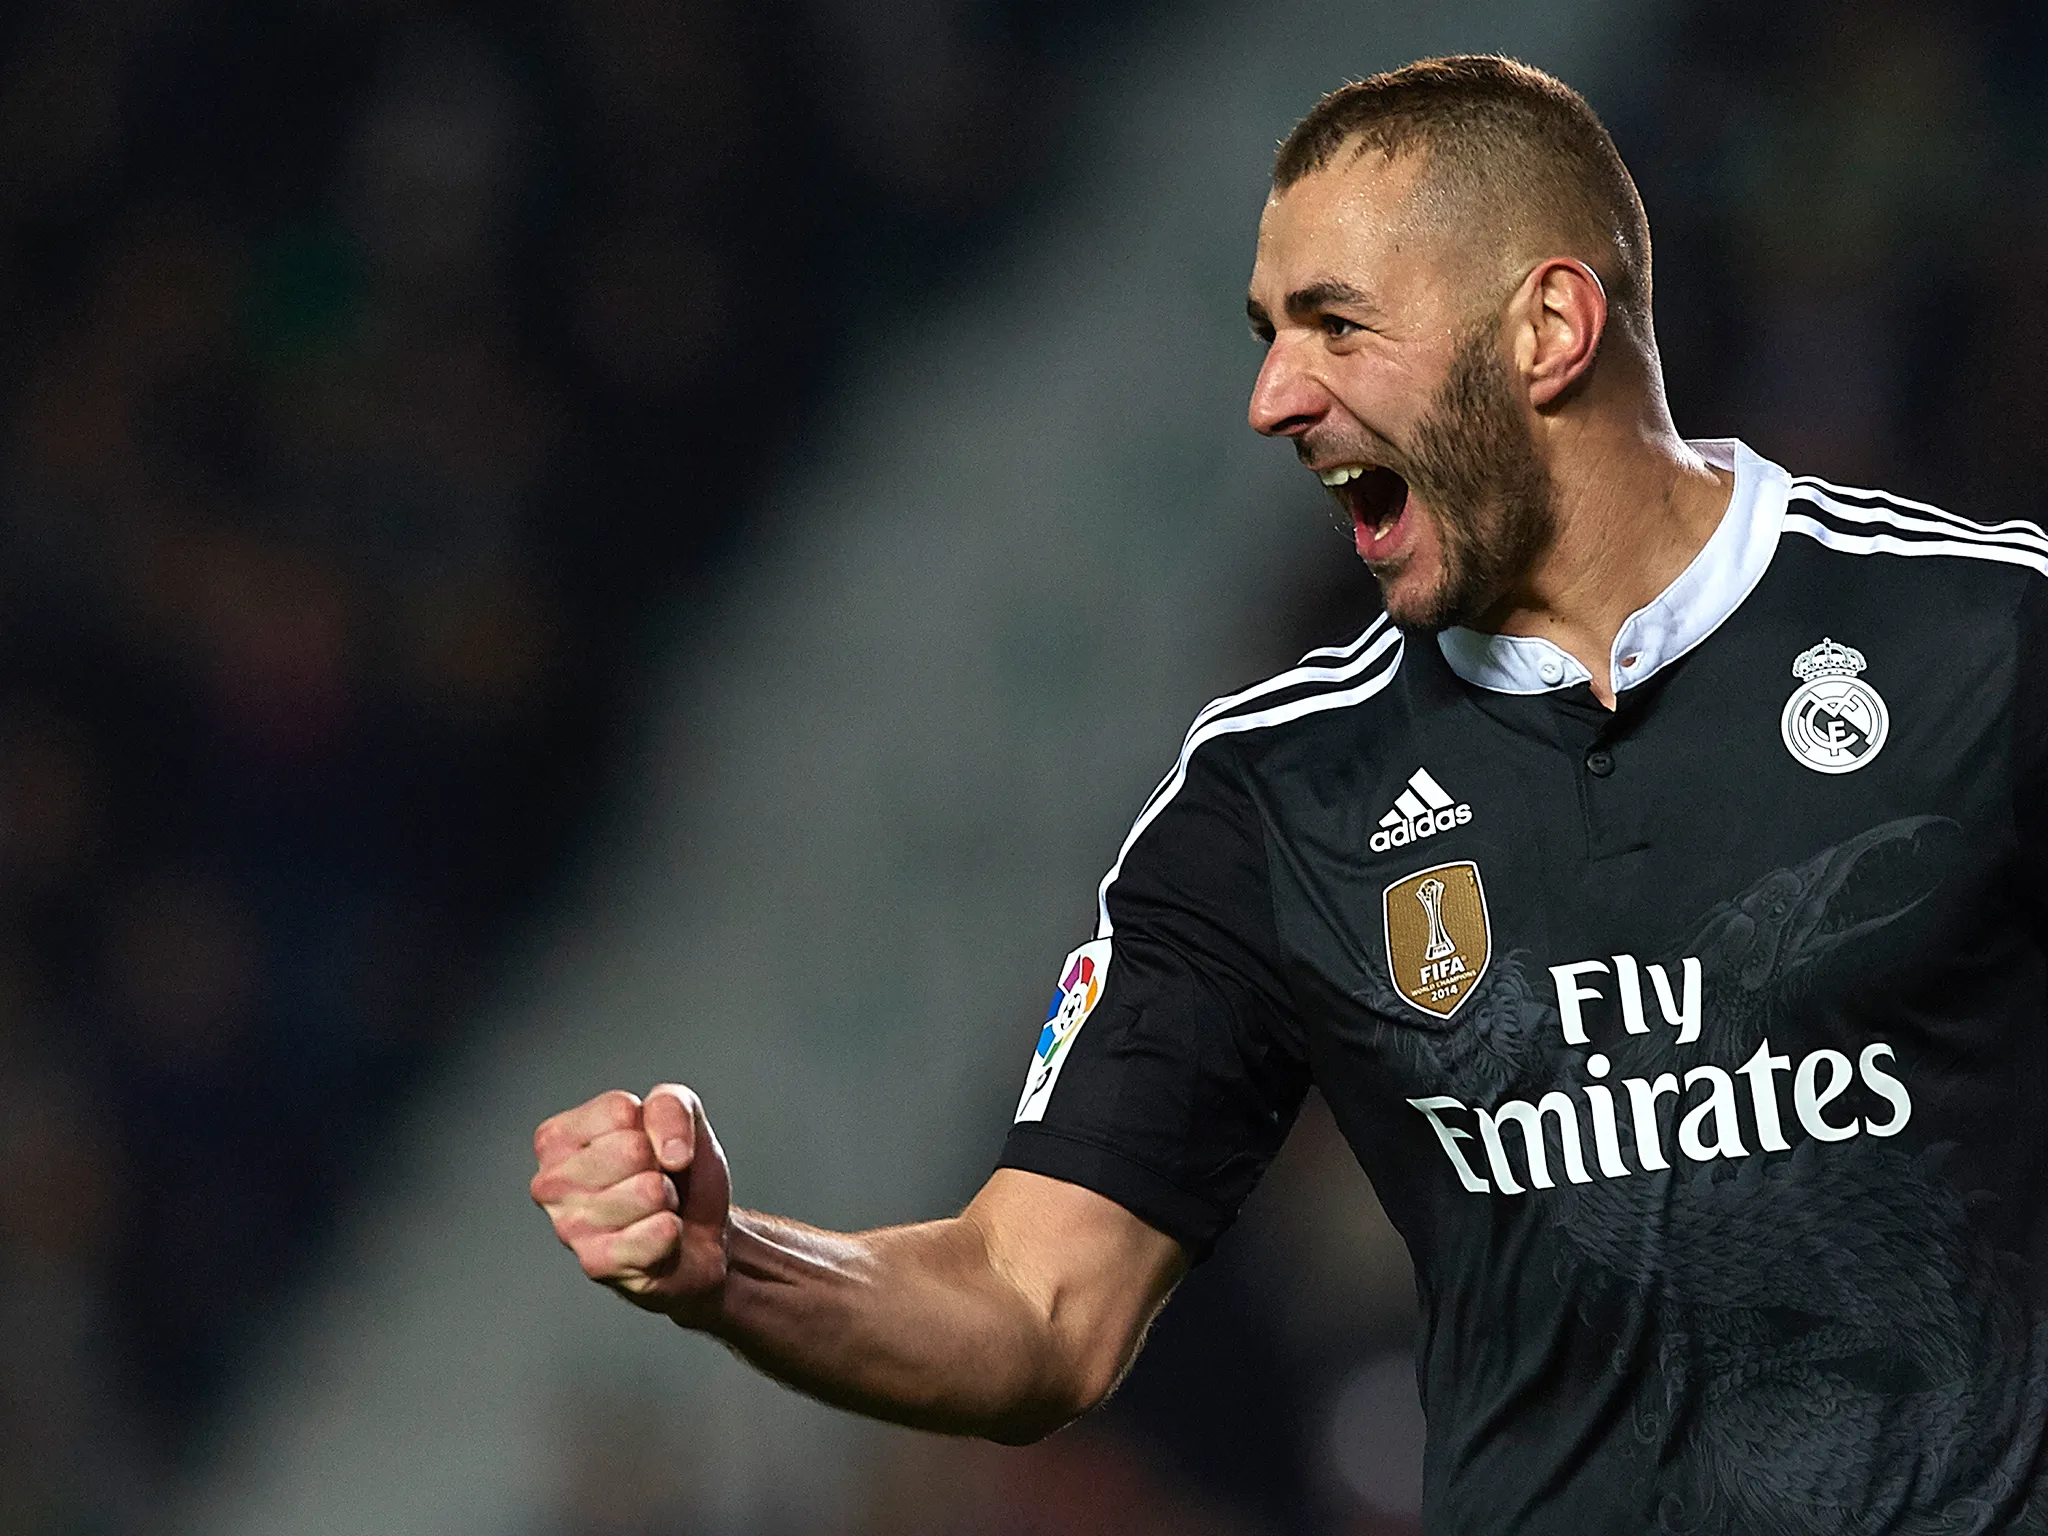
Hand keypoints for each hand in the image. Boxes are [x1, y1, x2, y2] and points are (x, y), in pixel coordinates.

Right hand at [530, 1083, 733, 1322]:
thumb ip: (670, 1106)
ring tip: (654, 1210)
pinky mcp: (597, 1265)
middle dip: (661, 1165)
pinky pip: (659, 1233)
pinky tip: (657, 1237)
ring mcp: (569, 1228)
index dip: (653, 1128)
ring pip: (648, 1191)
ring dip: (667, 1200)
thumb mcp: (681, 1115)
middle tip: (654, 1181)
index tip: (650, 1146)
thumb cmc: (678, 1173)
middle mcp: (550, 1183)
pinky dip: (673, 1232)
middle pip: (632, 1150)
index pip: (619, 1111)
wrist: (701, 1237)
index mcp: (556, 1139)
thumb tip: (672, 1153)